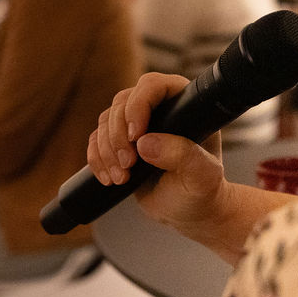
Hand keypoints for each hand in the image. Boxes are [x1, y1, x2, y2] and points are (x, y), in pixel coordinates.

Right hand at [87, 72, 297, 265]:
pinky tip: (109, 179)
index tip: (136, 137)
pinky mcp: (119, 142)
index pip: (152, 86)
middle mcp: (157, 107)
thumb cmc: (202, 189)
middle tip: (129, 164)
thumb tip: (146, 144)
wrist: (189, 210)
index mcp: (182, 104)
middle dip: (118, 136)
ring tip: (121, 178)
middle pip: (121, 103)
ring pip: (105, 121)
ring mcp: (135, 124)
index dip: (138, 106)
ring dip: (107, 151)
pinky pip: (95, 139)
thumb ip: (183, 156)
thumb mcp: (201, 176)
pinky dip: (97, 159)